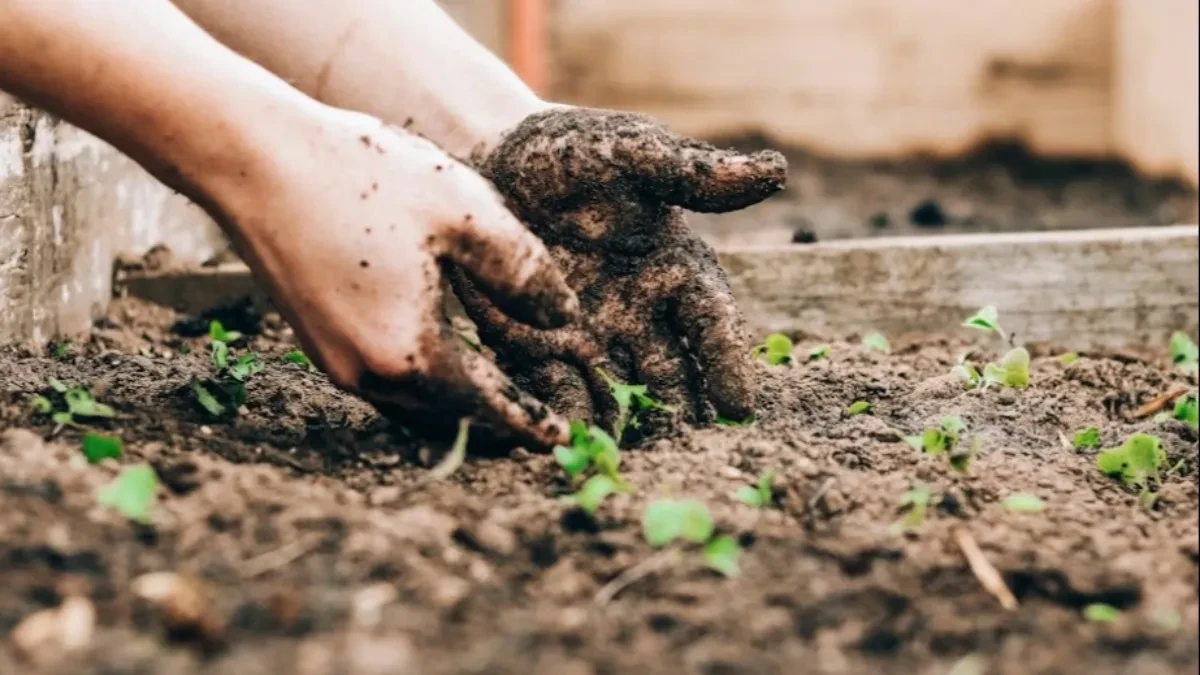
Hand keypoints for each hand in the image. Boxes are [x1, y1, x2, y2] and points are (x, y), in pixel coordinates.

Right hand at [213, 106, 577, 447]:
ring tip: (499, 401)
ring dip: (458, 408)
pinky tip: (442, 361)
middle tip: (539, 427)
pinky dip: (424, 384)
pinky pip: (384, 382)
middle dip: (496, 425)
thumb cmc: (362, 177)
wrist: (254, 158)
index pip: (487, 407)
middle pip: (448, 418)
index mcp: (410, 353)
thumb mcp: (465, 213)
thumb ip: (524, 272)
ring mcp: (334, 361)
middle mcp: (367, 373)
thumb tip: (564, 317)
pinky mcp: (315, 339)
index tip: (564, 440)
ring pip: (413, 405)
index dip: (530, 423)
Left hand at [452, 107, 786, 428]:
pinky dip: (566, 418)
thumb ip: (694, 173)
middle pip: (672, 375)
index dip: (728, 363)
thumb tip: (776, 171)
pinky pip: (557, 390)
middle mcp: (642, 315)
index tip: (739, 406)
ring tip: (632, 463)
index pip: (713, 325)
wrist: (493, 158)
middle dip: (681, 415)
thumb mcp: (633, 154)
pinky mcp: (538, 348)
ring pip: (620, 394)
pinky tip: (569, 444)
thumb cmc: (574, 151)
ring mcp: (592, 337)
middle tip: (689, 454)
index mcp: (677, 271)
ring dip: (628, 428)